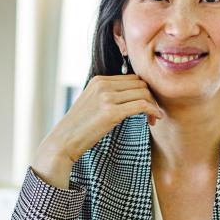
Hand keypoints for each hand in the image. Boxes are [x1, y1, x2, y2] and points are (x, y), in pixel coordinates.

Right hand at [32, 74, 162, 187]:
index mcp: (99, 80)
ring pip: (143, 93)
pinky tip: (155, 119)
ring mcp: (107, 97)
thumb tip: (130, 98)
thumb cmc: (80, 128)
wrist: (64, 141)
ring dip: (153, 106)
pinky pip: (141, 105)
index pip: (132, 78)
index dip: (144, 91)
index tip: (148, 106)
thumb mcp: (93, 104)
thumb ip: (108, 96)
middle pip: (140, 83)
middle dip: (151, 97)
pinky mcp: (111, 112)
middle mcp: (103, 84)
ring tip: (153, 120)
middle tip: (153, 114)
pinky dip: (152, 111)